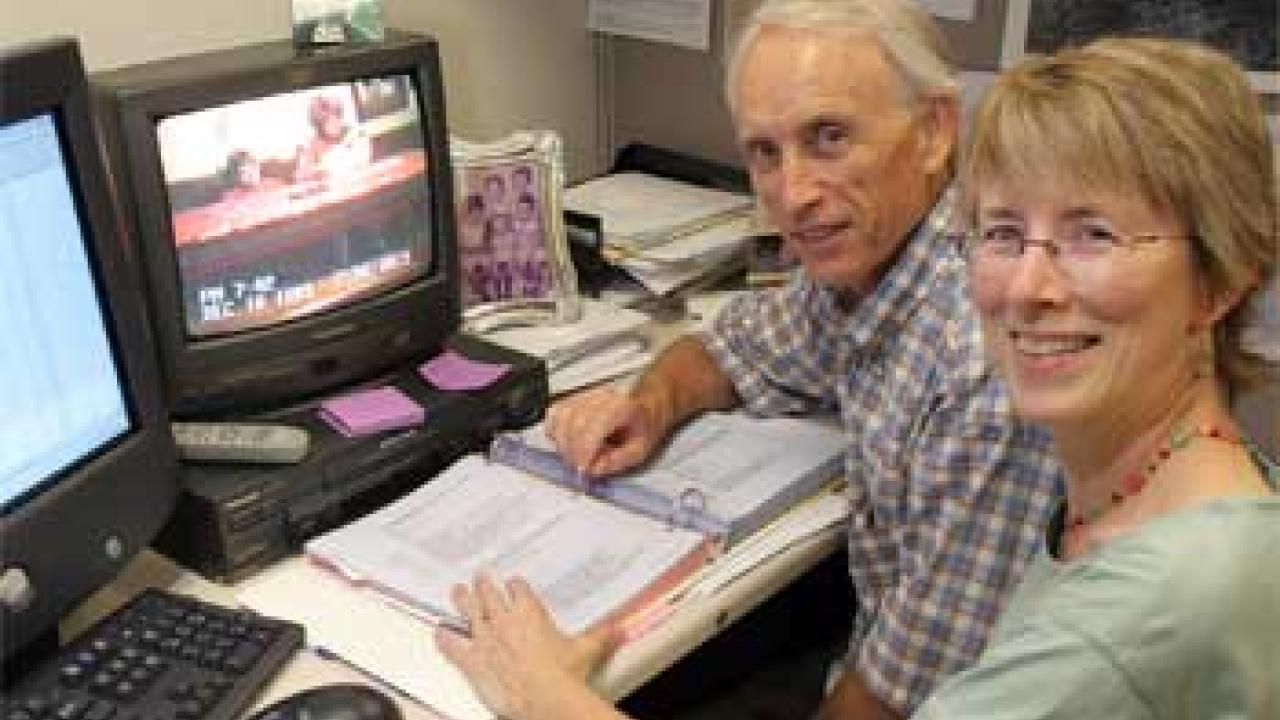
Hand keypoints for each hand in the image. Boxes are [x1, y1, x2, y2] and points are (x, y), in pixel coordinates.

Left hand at [436, 575, 617, 719]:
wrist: (543, 697)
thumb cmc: (561, 676)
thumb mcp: (586, 651)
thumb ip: (601, 637)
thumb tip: (618, 630)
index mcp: (530, 613)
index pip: (518, 589)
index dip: (515, 585)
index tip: (514, 583)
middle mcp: (504, 620)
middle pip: (489, 593)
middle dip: (483, 584)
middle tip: (480, 576)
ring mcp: (485, 638)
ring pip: (468, 610)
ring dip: (462, 599)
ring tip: (458, 591)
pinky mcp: (471, 659)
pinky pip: (452, 644)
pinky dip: (444, 637)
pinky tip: (439, 631)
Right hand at [545, 386, 667, 475]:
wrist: (644, 407)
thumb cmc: (643, 430)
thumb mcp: (639, 451)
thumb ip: (616, 461)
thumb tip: (591, 470)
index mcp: (621, 407)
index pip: (595, 425)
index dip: (585, 450)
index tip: (583, 471)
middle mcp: (600, 397)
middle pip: (574, 423)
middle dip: (573, 452)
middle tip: (581, 471)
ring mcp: (585, 396)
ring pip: (561, 418)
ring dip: (563, 444)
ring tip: (575, 459)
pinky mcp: (573, 399)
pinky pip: (555, 415)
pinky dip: (555, 432)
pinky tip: (565, 444)